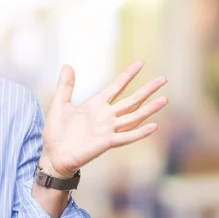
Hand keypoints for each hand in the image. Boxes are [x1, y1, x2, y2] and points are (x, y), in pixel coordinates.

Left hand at [41, 61, 167, 177]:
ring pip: (134, 117)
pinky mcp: (106, 143)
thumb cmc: (55, 132)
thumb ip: (65, 86)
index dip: (128, 76)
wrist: (53, 155)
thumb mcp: (59, 104)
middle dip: (147, 90)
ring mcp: (108, 130)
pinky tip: (154, 126)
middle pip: (131, 101)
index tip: (141, 63)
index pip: (116, 87)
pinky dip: (140, 132)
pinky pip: (126, 137)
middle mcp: (105, 116)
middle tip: (163, 79)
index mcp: (95, 105)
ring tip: (165, 99)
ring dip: (149, 109)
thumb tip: (67, 65)